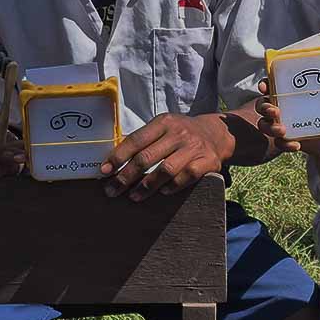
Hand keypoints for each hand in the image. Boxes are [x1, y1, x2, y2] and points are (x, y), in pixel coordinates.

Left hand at [100, 113, 225, 200]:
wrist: (216, 134)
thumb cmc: (180, 134)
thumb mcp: (164, 128)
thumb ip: (144, 140)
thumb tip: (113, 161)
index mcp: (163, 122)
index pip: (136, 139)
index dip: (118, 156)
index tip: (104, 171)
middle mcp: (178, 133)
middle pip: (147, 157)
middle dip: (126, 176)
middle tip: (112, 190)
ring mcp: (193, 147)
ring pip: (165, 169)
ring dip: (146, 186)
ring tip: (133, 196)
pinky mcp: (207, 161)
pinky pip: (186, 177)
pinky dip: (172, 187)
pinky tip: (162, 193)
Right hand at [255, 77, 319, 159]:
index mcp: (301, 94)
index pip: (278, 84)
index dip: (267, 83)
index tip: (266, 85)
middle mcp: (291, 108)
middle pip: (265, 104)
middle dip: (264, 106)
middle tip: (275, 110)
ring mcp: (290, 125)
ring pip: (266, 124)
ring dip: (269, 126)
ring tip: (283, 130)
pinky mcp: (293, 142)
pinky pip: (280, 143)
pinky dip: (285, 144)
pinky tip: (297, 146)